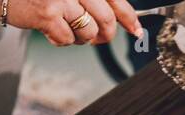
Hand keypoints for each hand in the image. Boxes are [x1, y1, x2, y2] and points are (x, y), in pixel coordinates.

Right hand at [0, 0, 141, 45]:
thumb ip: (90, 0)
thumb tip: (118, 18)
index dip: (129, 17)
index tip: (136, 30)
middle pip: (106, 18)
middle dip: (106, 34)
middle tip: (100, 38)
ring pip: (88, 31)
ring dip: (81, 37)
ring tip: (67, 28)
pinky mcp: (48, 14)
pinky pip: (68, 39)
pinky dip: (62, 40)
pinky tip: (51, 30)